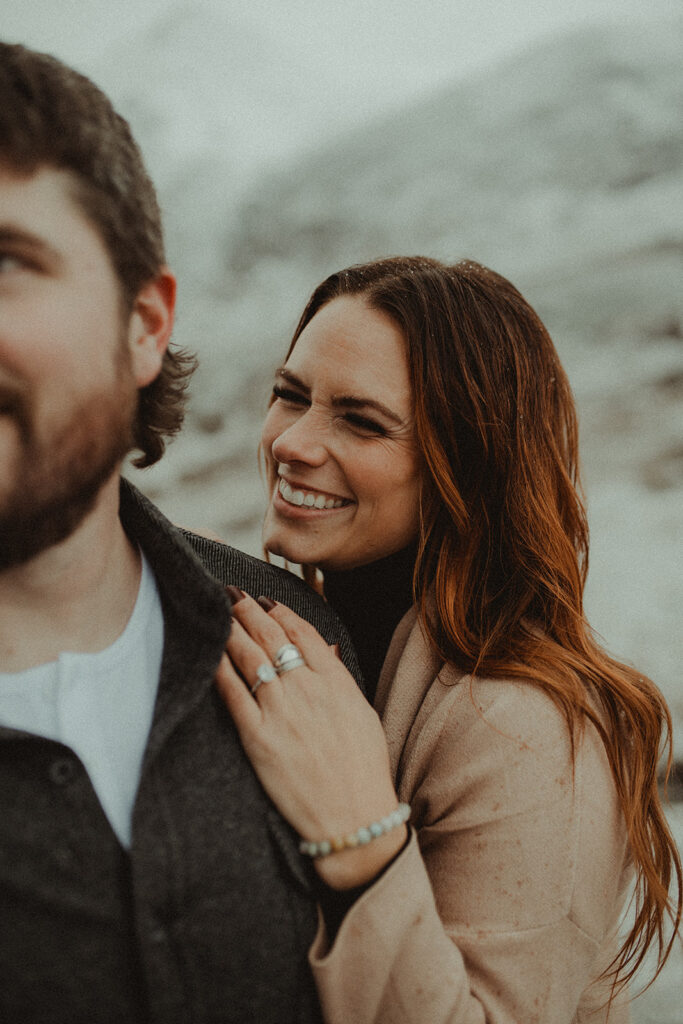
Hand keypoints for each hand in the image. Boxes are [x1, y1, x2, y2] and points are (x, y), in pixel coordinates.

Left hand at [215, 592, 406, 888]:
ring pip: (249, 657)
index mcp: (337, 682)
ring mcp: (282, 712)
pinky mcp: (258, 738)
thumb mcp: (363, 716)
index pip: (304, 633)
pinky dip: (219, 668)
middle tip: (231, 594)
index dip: (280, 612)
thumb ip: (340, 679)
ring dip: (230, 629)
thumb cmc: (363, 771)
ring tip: (217, 613)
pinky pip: (232, 694)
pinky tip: (208, 653)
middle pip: (272, 637)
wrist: (354, 819)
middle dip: (248, 610)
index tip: (264, 601)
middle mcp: (308, 690)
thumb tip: (326, 649)